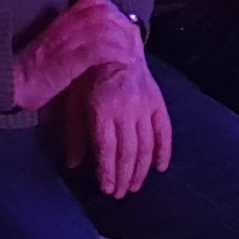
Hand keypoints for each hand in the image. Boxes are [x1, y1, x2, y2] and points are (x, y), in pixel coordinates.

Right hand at [9, 0, 143, 113]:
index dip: (112, 10)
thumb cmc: (31, 73)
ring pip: (103, 29)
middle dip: (122, 23)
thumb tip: (94, 41)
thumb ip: (69, 39)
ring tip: (134, 50)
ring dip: (122, 38)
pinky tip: (124, 61)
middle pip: (102, 13)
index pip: (92, 3)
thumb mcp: (51, 49)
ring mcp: (66, 43)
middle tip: (136, 38)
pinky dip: (113, 54)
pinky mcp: (67, 61)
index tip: (125, 24)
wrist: (10, 85)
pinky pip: (97, 51)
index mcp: (60, 23)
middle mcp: (64, 27)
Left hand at [60, 51, 175, 198]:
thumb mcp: (74, 100)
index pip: (107, 148)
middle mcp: (127, 108)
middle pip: (128, 151)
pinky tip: (161, 168)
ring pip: (146, 145)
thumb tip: (73, 164)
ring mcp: (145, 105)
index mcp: (103, 107)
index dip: (108, 172)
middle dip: (124, 177)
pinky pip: (165, 130)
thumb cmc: (89, 75)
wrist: (117, 44)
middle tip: (121, 194)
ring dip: (142, 170)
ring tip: (135, 186)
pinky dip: (164, 150)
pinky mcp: (158, 102)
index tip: (107, 190)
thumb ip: (75, 132)